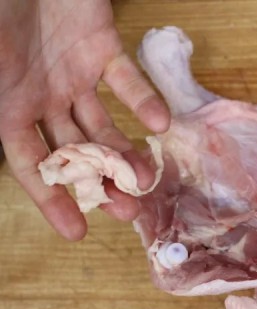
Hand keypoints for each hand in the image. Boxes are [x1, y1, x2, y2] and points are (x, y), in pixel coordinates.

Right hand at [0, 0, 169, 240]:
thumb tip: (7, 141)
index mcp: (7, 104)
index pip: (31, 163)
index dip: (52, 199)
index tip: (78, 231)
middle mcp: (42, 96)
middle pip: (76, 152)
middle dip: (100, 182)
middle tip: (128, 209)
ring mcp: (74, 74)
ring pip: (104, 124)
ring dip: (124, 152)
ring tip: (145, 178)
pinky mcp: (102, 47)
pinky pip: (126, 81)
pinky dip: (143, 102)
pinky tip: (160, 125)